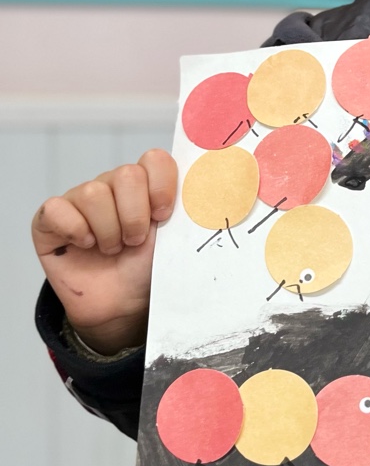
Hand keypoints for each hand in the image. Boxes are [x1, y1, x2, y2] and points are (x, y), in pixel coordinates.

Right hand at [31, 150, 176, 354]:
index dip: (162, 185)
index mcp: (146, 184)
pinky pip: (58, 208)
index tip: (163, 215)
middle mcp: (113, 184)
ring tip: (113, 249)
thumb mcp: (175, 240)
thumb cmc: (149, 269)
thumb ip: (190, 212)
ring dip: (109, 230)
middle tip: (135, 242)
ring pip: (94, 192)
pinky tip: (84, 245)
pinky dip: (75, 231)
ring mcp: (81, 198)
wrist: (122, 306)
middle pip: (126, 174)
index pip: (155, 159)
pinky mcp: (51, 218)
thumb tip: (223, 189)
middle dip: (135, 216)